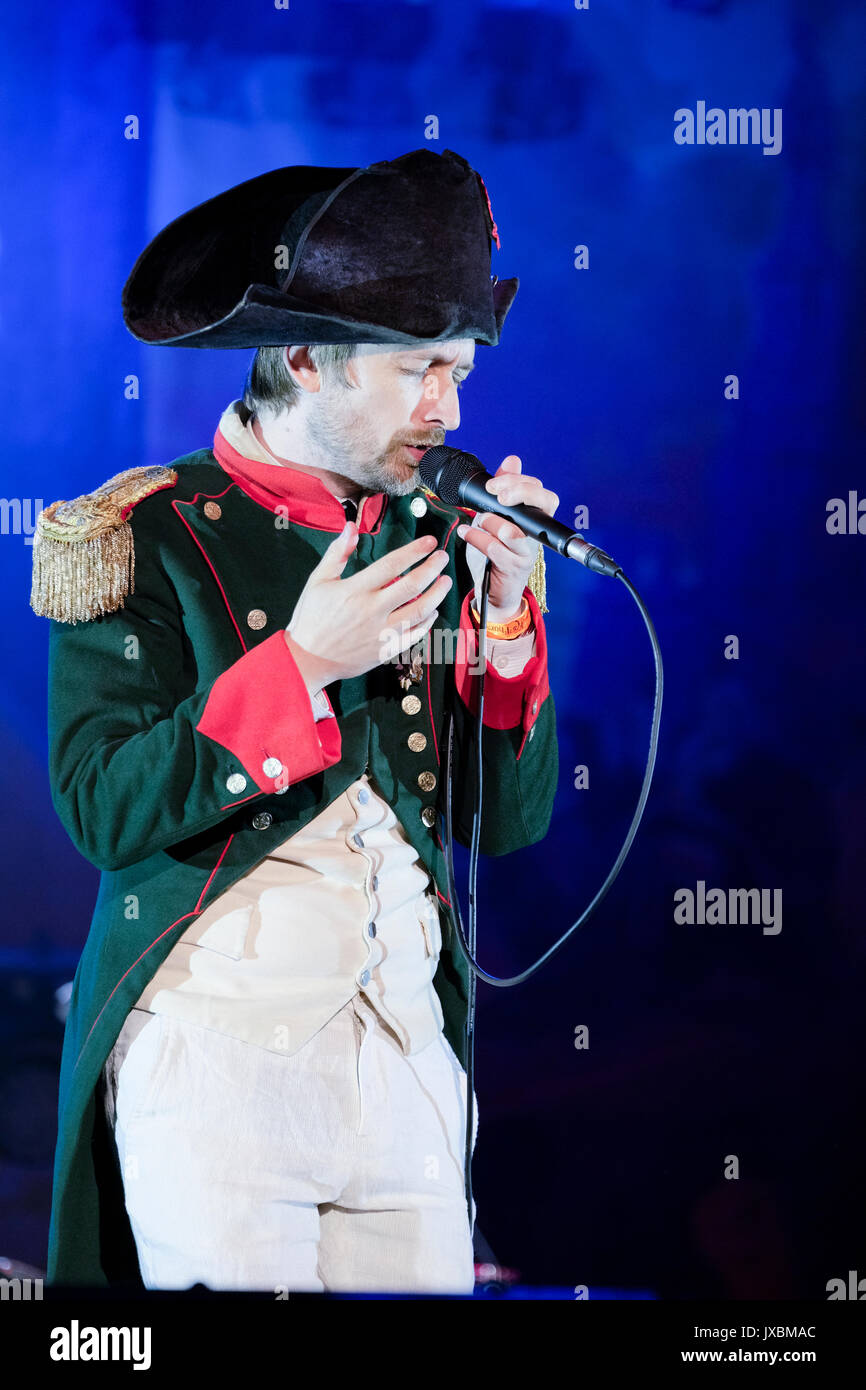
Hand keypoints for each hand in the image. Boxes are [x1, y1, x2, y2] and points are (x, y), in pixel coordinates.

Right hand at [285, 525, 452, 688]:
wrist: (307, 659)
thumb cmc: (311, 618)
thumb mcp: (318, 581)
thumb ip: (337, 553)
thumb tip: (350, 527)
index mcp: (355, 590)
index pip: (392, 564)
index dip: (415, 551)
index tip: (430, 542)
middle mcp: (371, 610)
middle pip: (412, 585)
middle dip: (433, 568)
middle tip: (443, 557)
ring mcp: (381, 632)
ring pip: (420, 611)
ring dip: (437, 594)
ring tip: (446, 581)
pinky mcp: (386, 650)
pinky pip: (414, 635)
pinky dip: (427, 622)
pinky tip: (432, 611)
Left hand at [455, 455, 558, 618]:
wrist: (494, 590)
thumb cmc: (496, 553)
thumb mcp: (498, 516)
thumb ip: (506, 490)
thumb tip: (513, 460)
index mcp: (535, 520)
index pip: (543, 494)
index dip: (521, 483)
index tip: (495, 484)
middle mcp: (535, 535)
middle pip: (542, 504)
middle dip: (516, 492)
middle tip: (495, 494)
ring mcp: (526, 552)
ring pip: (512, 529)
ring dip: (489, 521)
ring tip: (476, 520)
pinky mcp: (513, 568)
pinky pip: (495, 549)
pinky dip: (476, 537)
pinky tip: (465, 533)